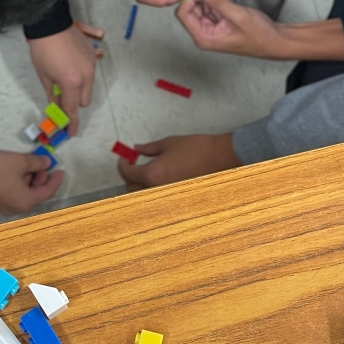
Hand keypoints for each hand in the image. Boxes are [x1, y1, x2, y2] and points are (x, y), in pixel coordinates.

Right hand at [0, 150, 63, 213]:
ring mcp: (5, 206)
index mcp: (25, 202)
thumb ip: (37, 163)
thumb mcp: (20, 162)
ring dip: (29, 178)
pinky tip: (16, 168)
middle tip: (40, 161)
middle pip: (36, 193)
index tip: (60, 169)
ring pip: (25, 192)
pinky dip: (19, 181)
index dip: (55, 180)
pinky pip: (14, 192)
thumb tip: (47, 163)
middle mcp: (16, 208)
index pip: (47, 192)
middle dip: (41, 177)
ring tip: (27, 162)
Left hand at [28, 27, 97, 135]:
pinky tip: (70, 65)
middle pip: (84, 101)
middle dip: (74, 103)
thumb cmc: (42, 51)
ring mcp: (92, 66)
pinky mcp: (93, 56)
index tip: (71, 132)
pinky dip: (82, 76)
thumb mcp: (44, 76)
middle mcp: (86, 76)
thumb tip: (56, 109)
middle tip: (62, 97)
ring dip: (79, 89)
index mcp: (71, 83)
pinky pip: (90, 74)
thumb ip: (53, 95)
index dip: (71, 122)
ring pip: (89, 88)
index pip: (73, 109)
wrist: (51, 23)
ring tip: (64, 77)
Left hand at [117, 134, 240, 189]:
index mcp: (152, 174)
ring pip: (143, 196)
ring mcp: (167, 197)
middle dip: (129, 176)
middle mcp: (156, 190)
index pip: (127, 174)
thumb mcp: (169, 143)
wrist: (221, 158)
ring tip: (147, 172)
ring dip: (140, 185)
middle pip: (131, 188)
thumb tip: (136, 149)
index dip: (122, 164)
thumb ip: (149, 148)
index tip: (125, 158)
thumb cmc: (196, 148)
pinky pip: (158, 197)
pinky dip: (153, 190)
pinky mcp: (177, 200)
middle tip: (134, 164)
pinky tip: (160, 179)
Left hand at [175, 0, 283, 56]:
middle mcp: (204, 32)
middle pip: (193, 6)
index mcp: (203, 37)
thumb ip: (217, 1)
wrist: (276, 41)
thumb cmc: (259, 35)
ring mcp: (212, 26)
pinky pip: (215, 3)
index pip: (183, 13)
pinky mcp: (220, 20)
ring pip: (205, 2)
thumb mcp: (237, 16)